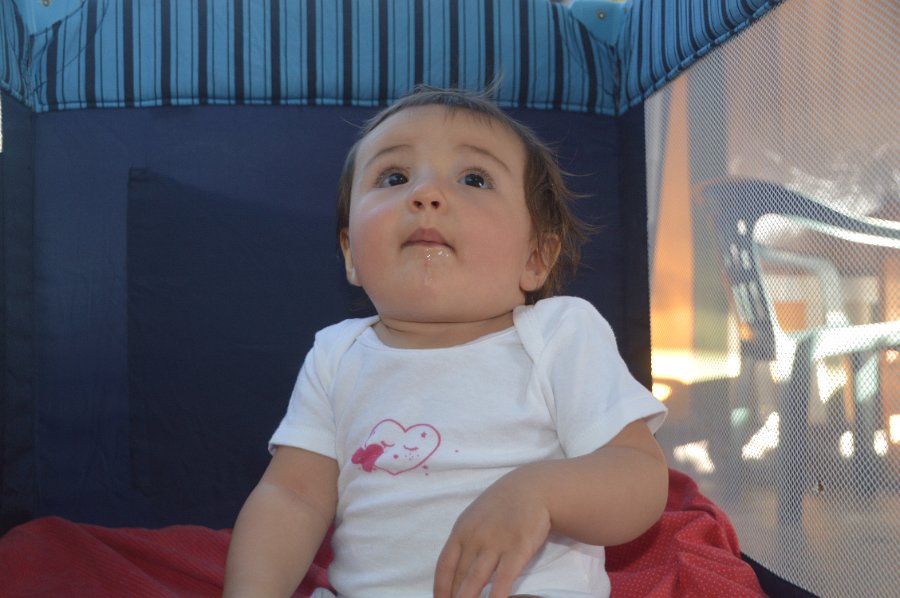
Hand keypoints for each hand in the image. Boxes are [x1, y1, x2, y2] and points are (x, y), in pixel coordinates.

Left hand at [433, 470, 550, 597]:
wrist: (533, 488)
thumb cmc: (502, 505)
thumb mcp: (476, 517)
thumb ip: (465, 540)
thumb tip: (455, 567)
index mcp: (461, 531)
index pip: (444, 566)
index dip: (440, 588)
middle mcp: (475, 538)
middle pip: (458, 576)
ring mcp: (496, 543)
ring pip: (476, 580)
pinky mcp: (518, 549)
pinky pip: (504, 579)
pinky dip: (496, 596)